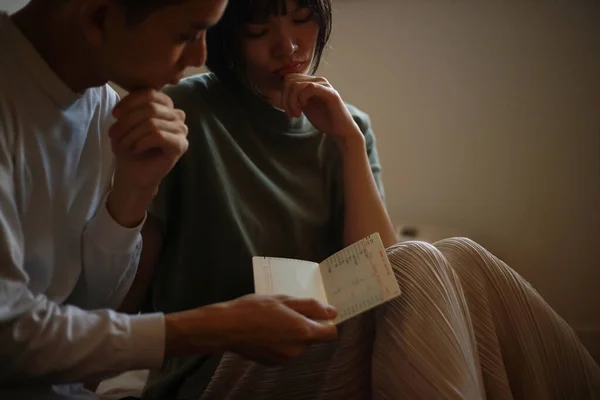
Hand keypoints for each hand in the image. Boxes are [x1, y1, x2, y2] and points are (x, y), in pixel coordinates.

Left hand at [109, 89, 188, 191]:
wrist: (133, 173)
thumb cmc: (129, 146)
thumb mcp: (125, 122)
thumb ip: (130, 108)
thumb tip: (123, 108)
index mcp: (165, 106)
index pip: (150, 93)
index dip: (130, 102)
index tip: (115, 115)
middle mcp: (177, 115)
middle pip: (151, 108)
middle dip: (128, 121)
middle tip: (114, 134)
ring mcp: (181, 130)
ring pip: (153, 123)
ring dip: (132, 135)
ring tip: (125, 144)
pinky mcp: (181, 145)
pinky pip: (158, 136)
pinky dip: (142, 142)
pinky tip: (137, 149)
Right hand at [164, 294, 337, 364]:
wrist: (227, 328)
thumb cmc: (254, 309)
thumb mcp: (284, 300)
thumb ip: (310, 306)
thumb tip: (332, 311)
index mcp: (303, 332)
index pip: (331, 333)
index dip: (328, 323)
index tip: (319, 314)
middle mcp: (297, 350)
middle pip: (313, 338)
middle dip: (305, 326)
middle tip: (286, 312)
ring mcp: (285, 359)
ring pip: (298, 345)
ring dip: (292, 334)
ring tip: (273, 320)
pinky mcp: (274, 363)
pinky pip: (286, 351)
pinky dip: (281, 342)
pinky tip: (266, 332)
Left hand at [279, 74, 358, 139]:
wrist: (340, 130)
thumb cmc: (324, 119)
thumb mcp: (304, 106)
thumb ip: (295, 97)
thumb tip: (281, 92)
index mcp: (311, 82)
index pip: (289, 79)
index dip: (284, 95)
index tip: (288, 111)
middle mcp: (317, 80)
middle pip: (290, 80)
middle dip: (286, 99)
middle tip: (291, 114)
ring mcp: (324, 85)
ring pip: (297, 84)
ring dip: (292, 101)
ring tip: (296, 114)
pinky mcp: (330, 93)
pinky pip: (310, 87)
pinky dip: (301, 98)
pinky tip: (303, 107)